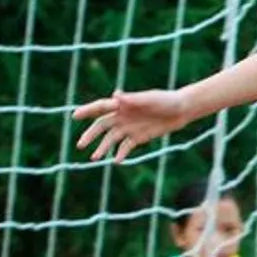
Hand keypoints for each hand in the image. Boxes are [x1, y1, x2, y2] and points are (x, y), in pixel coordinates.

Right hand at [73, 88, 193, 162]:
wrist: (181, 110)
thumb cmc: (165, 100)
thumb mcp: (150, 99)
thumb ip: (133, 99)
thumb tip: (115, 95)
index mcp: (123, 104)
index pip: (101, 107)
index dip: (87, 111)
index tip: (75, 116)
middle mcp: (122, 116)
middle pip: (102, 126)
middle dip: (90, 135)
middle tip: (80, 145)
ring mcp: (129, 127)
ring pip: (111, 139)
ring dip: (103, 148)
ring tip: (95, 158)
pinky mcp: (138, 137)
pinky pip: (126, 146)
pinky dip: (121, 153)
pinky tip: (117, 161)